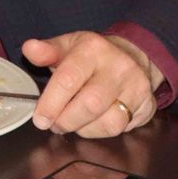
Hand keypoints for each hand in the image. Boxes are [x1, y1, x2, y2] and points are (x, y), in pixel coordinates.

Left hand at [21, 32, 163, 137]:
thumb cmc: (93, 55)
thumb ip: (47, 51)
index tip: (40, 119)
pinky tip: (93, 122)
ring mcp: (137, 86)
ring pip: (109, 122)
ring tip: (74, 121)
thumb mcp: (68, 46)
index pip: (69, 79)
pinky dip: (102, 132)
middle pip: (90, 104)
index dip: (51, 103)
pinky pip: (123, 129)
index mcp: (93, 49)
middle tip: (55, 124)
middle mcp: (119, 67)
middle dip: (67, 120)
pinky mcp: (148, 105)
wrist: (134, 55)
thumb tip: (29, 49)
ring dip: (84, 129)